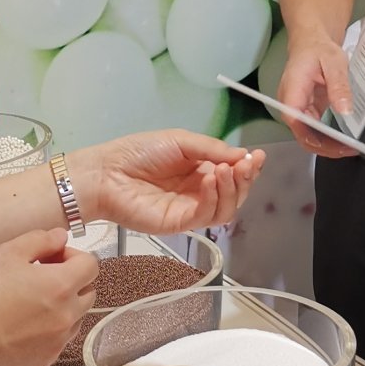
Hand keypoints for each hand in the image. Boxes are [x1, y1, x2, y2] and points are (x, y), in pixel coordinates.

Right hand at [0, 228, 99, 365]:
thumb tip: (60, 237)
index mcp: (62, 286)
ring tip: (29, 302)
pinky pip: (57, 342)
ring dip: (62, 307)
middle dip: (71, 280)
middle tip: (40, 276)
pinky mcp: (43, 362)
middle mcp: (67, 316)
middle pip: (87, 292)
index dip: (73, 255)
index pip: (90, 265)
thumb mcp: (6, 253)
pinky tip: (21, 325)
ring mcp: (57, 342)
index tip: (51, 256)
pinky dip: (48, 331)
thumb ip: (41, 240)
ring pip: (74, 319)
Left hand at [72, 132, 264, 232]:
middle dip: (245, 179)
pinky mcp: (180, 224)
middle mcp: (199, 191)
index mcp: (200, 170)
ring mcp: (190, 209)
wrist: (107, 173)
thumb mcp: (180, 141)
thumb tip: (243, 156)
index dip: (247, 167)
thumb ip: (212, 149)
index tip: (257, 157)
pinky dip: (214, 197)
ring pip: (226, 209)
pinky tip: (210, 180)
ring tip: (225, 171)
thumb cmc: (139, 152)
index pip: (233, 174)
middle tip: (245, 165)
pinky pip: (207, 216)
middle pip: (235, 193)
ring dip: (232, 189)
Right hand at [277, 33, 354, 158]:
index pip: (296, 122)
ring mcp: (298, 111)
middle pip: (303, 135)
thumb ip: (339, 86)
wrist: (311, 43)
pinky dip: (329, 138)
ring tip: (350, 147)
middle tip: (350, 148)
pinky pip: (315, 131)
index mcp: (292, 92)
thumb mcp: (334, 62)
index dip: (314, 138)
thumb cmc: (319, 49)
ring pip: (309, 136)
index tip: (337, 144)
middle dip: (326, 147)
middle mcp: (290, 105)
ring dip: (328, 145)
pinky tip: (344, 139)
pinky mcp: (306, 112)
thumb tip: (344, 111)